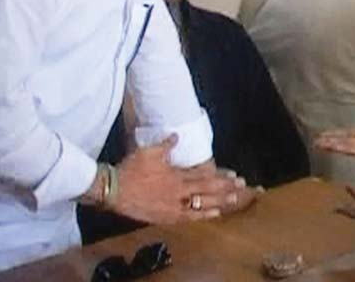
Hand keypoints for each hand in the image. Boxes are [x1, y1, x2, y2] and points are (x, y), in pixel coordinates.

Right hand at [108, 135, 256, 223]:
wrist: (113, 190)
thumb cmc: (130, 170)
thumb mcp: (148, 152)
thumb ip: (166, 145)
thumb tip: (177, 136)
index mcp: (175, 176)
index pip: (203, 176)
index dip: (220, 177)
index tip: (234, 175)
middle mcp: (178, 192)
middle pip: (206, 191)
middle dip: (225, 189)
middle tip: (241, 187)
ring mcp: (172, 206)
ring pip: (201, 206)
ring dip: (218, 202)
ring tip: (234, 200)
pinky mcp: (165, 217)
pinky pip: (188, 218)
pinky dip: (202, 216)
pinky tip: (214, 215)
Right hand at [314, 101, 354, 165]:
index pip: (348, 134)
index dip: (336, 135)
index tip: (322, 135)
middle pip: (345, 142)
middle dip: (330, 142)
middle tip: (315, 142)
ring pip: (349, 148)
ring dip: (336, 147)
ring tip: (321, 145)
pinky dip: (349, 150)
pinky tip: (340, 148)